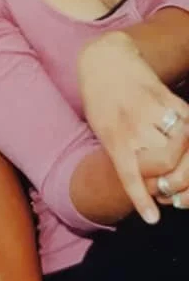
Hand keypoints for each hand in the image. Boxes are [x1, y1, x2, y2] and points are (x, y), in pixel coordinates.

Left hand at [79, 32, 188, 221]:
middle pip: (164, 163)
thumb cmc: (101, 102)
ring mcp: (156, 111)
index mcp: (112, 134)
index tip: (152, 219)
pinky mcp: (173, 101)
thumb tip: (150, 185)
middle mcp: (134, 124)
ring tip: (182, 178)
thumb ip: (121, 155)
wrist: (106, 62)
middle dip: (171, 185)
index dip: (141, 197)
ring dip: (187, 169)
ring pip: (184, 148)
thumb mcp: (100, 130)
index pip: (129, 172)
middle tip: (170, 193)